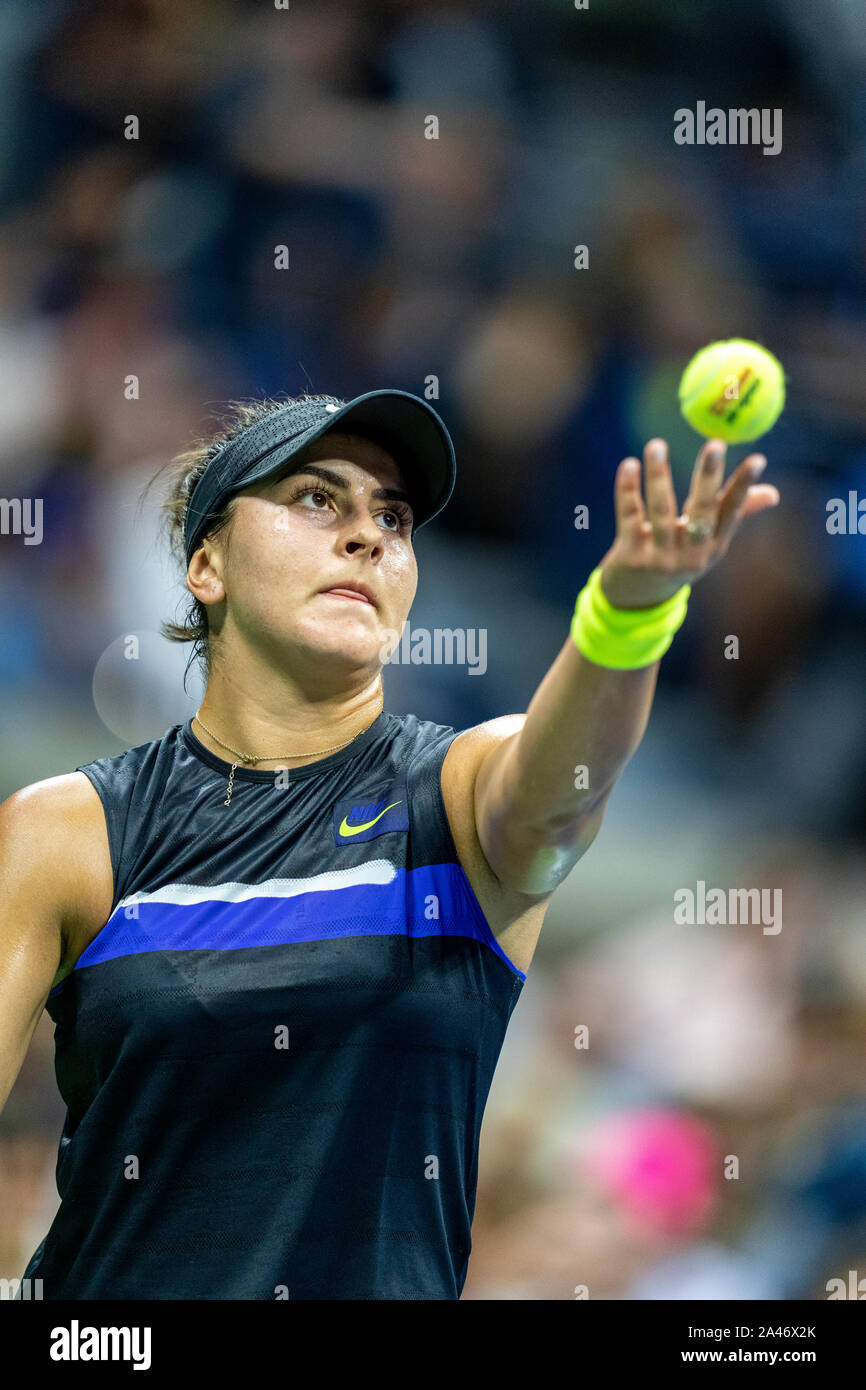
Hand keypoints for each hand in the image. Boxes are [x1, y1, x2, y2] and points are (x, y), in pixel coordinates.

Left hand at [598, 437, 780, 608]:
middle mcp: (691, 555)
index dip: (744, 487)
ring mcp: (661, 558)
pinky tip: (630, 465)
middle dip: (709, 478)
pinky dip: (628, 490)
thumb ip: (736, 514)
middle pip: (701, 512)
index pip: (732, 512)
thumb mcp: (708, 543)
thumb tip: (773, 494)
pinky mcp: (631, 556)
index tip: (757, 459)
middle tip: (715, 444)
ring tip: (656, 445)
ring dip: (659, 476)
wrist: (636, 597)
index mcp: (714, 547)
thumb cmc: (679, 557)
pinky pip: (630, 517)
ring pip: (661, 511)